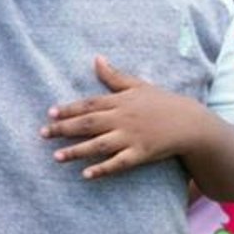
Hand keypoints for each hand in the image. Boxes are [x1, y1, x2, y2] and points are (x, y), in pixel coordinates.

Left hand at [44, 59, 193, 179]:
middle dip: (63, 129)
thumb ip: (114, 76)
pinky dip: (102, 169)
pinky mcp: (141, 154)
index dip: (69, 109)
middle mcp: (122, 119)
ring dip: (76, 151)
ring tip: (56, 157)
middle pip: (88, 124)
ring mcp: (131, 137)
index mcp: (120, 101)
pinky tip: (86, 175)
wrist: (190, 123)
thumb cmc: (162, 102)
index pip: (89, 104)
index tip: (50, 113)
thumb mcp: (138, 85)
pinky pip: (118, 163)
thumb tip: (96, 59)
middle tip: (43, 134)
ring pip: (98, 145)